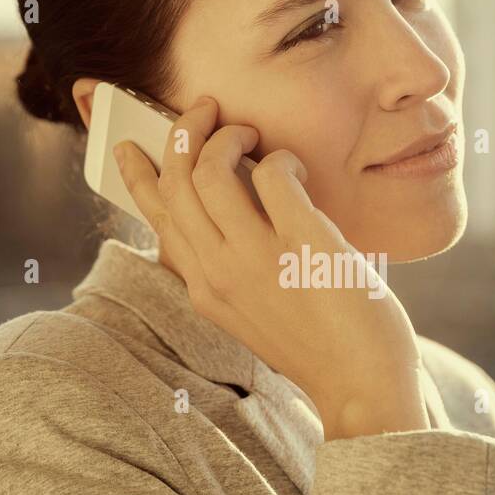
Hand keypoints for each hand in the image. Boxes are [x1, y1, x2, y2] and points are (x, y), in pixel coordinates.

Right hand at [114, 97, 429, 437]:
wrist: (363, 385)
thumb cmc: (319, 344)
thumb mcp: (253, 312)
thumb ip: (229, 269)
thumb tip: (226, 202)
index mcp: (205, 289)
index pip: (156, 219)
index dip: (137, 174)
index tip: (131, 144)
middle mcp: (219, 273)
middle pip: (175, 182)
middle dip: (183, 131)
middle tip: (207, 109)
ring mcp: (258, 259)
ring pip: (209, 170)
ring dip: (228, 136)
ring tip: (251, 135)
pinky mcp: (303, 242)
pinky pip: (273, 172)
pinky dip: (281, 159)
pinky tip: (296, 170)